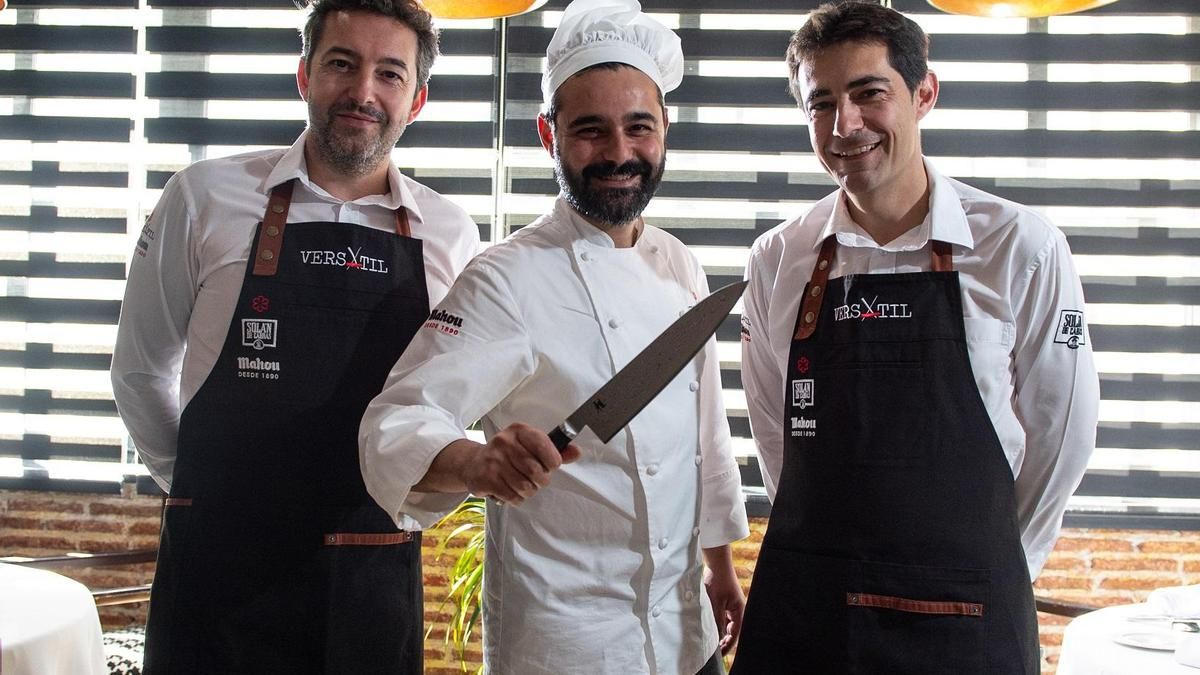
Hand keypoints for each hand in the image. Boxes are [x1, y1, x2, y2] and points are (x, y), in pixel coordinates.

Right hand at [459, 422, 581, 504]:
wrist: (472, 462)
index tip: (550, 465)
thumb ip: (555, 450)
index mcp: (519, 430)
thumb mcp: (530, 446)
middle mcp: (504, 442)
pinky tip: (511, 491)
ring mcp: (493, 461)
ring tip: (522, 485)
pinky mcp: (485, 479)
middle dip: (541, 480)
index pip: (544, 445)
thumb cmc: (508, 454)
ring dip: (528, 491)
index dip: (552, 460)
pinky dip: (516, 498)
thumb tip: (577, 452)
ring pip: (525, 487)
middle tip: (535, 479)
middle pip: (536, 471)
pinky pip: (513, 496)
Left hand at [703, 546, 744, 654]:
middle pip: (732, 629)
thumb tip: (717, 636)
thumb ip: (717, 620)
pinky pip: (722, 615)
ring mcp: (731, 605)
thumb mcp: (716, 603)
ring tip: (711, 638)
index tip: (720, 653)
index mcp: (739, 610)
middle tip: (714, 649)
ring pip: (726, 623)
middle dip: (724, 639)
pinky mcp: (725, 601)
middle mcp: (737, 609)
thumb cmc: (718, 581)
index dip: (728, 644)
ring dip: (720, 630)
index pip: (735, 633)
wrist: (717, 564)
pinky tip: (709, 624)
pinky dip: (717, 621)